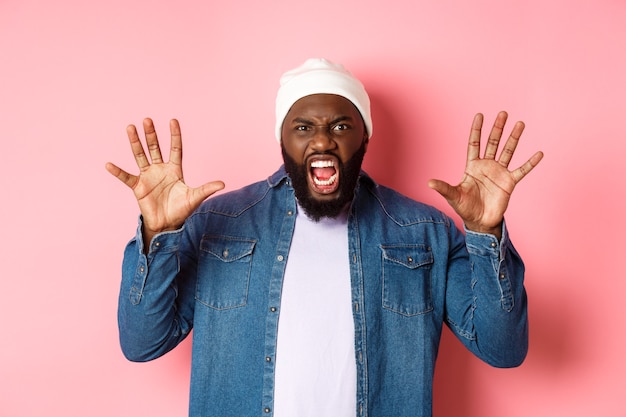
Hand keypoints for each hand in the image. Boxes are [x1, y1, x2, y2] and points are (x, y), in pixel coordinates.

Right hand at [105, 118, 224, 241]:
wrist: (168, 225)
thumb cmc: (182, 210)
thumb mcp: (195, 198)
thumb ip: (207, 189)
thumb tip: (223, 184)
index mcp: (175, 170)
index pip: (175, 148)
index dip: (174, 135)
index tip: (173, 120)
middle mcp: (160, 169)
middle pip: (155, 148)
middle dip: (151, 134)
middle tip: (147, 119)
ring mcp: (148, 176)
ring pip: (140, 156)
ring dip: (135, 142)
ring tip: (130, 128)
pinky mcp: (138, 187)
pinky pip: (126, 177)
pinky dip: (118, 172)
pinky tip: (109, 165)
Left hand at [428, 111, 542, 238]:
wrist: (480, 221)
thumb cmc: (465, 208)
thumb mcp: (453, 196)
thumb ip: (443, 188)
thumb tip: (429, 182)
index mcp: (472, 166)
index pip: (474, 144)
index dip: (476, 130)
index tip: (480, 115)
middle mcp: (487, 166)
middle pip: (492, 143)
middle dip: (497, 129)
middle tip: (503, 113)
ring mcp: (499, 172)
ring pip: (508, 151)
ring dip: (514, 138)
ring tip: (520, 124)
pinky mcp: (509, 182)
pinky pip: (522, 170)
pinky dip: (530, 163)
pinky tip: (539, 153)